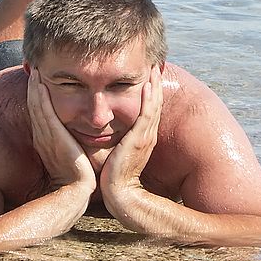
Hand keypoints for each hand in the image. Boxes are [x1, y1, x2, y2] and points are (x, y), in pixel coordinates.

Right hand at [27, 68, 95, 191]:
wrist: (76, 190)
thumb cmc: (76, 176)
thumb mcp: (70, 155)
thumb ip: (68, 143)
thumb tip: (73, 135)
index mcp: (45, 139)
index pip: (39, 112)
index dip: (36, 95)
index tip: (38, 79)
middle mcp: (42, 135)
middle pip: (35, 105)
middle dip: (33, 87)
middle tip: (33, 66)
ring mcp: (46, 136)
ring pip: (37, 105)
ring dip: (34, 87)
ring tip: (34, 69)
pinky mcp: (52, 136)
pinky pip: (44, 112)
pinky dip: (40, 97)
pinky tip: (39, 83)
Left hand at [101, 65, 162, 195]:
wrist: (119, 193)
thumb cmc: (114, 176)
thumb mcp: (118, 153)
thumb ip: (117, 141)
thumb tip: (105, 131)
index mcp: (143, 138)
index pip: (149, 110)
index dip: (150, 93)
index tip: (147, 77)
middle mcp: (148, 135)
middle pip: (155, 104)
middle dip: (155, 85)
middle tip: (154, 66)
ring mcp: (146, 137)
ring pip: (154, 106)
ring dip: (154, 86)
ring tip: (153, 69)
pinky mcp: (140, 139)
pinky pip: (147, 114)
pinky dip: (149, 99)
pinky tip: (148, 85)